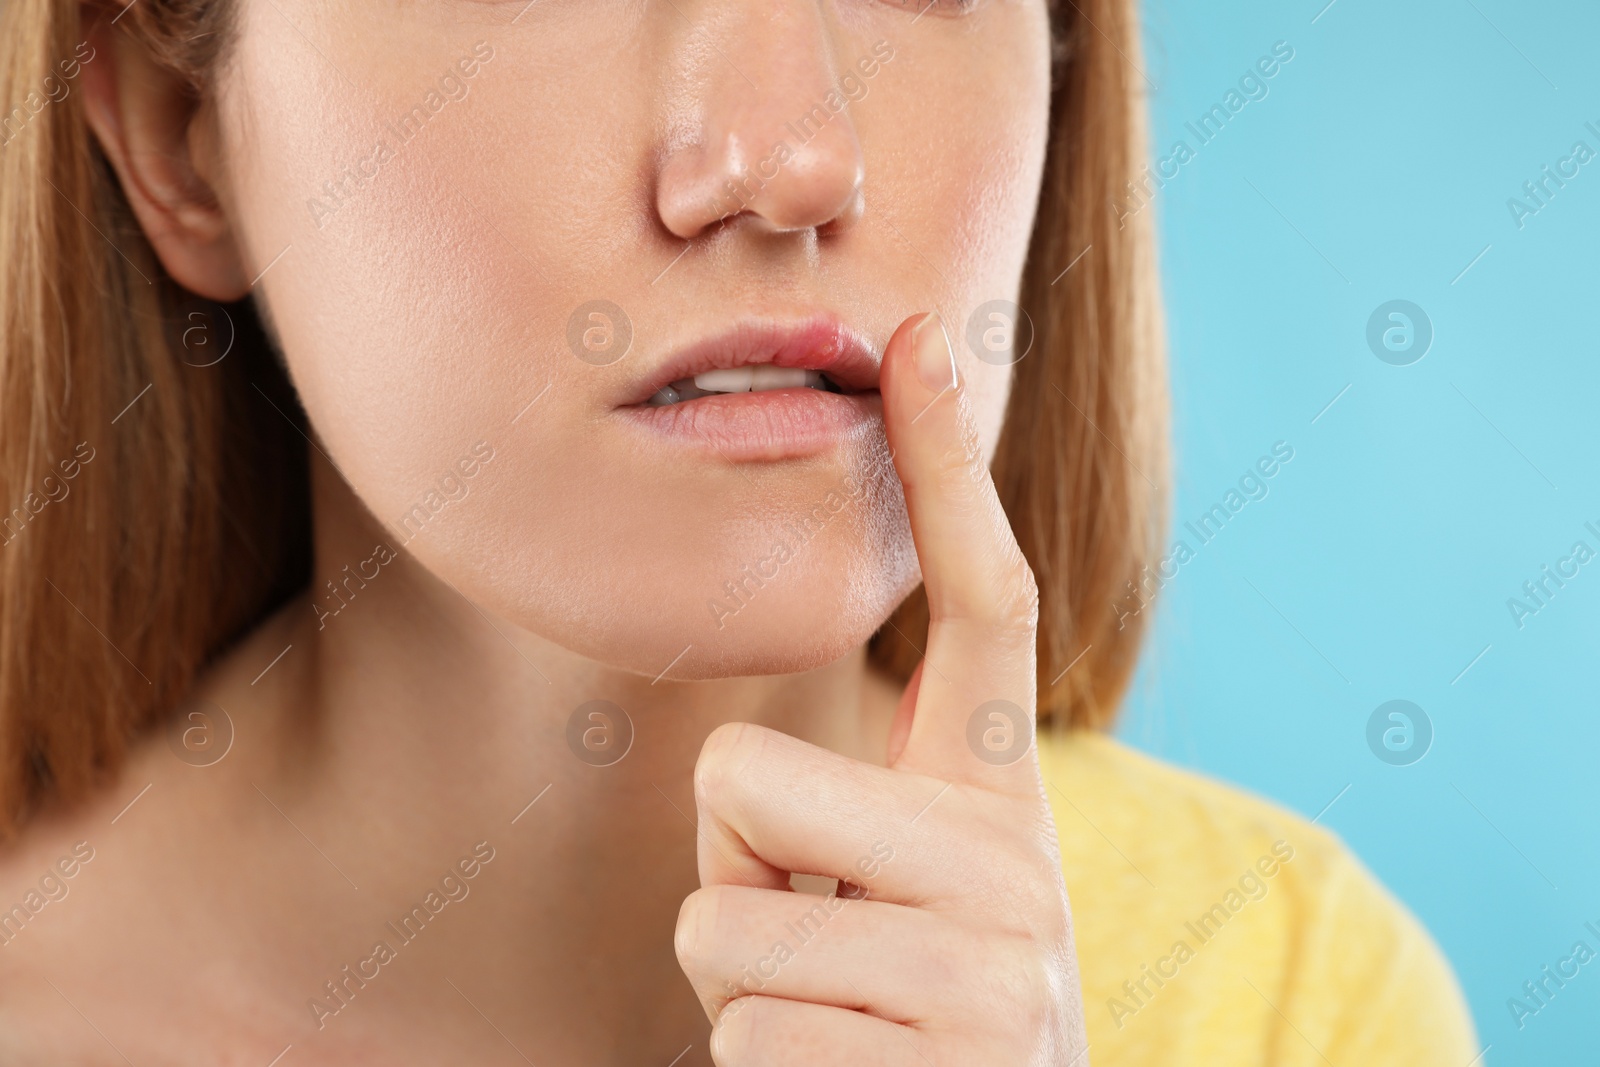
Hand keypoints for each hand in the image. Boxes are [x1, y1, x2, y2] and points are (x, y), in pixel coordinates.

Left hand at [675, 312, 1087, 1064]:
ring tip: (834, 1017)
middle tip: (813, 928)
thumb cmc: (916, 1017)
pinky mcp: (944, 1066)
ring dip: (744, 982)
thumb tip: (732, 787)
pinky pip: (738, 1034)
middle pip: (737, 776)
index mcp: (1000, 799)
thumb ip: (856, 820)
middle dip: (733, 862)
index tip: (913, 343)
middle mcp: (1017, 864)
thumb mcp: (911, 899)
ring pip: (717, 921)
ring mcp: (993, 972)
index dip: (949, 472)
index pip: (987, 602)